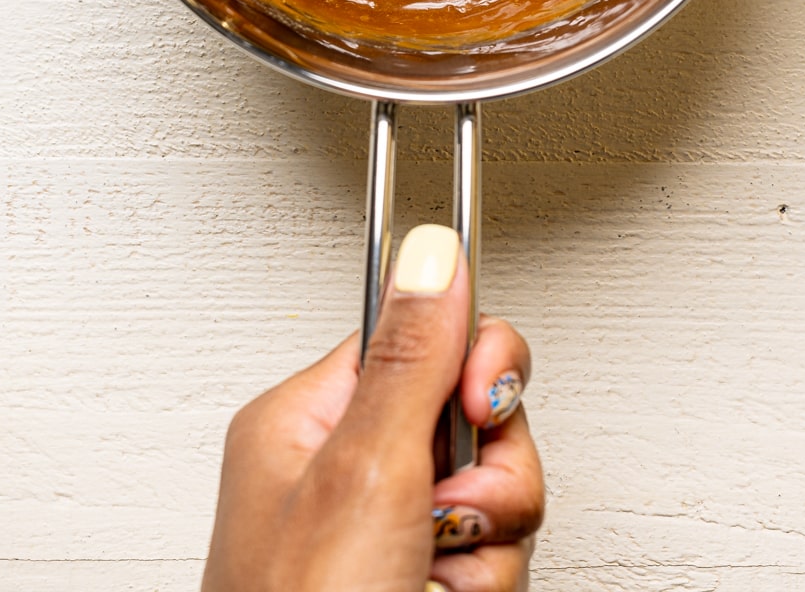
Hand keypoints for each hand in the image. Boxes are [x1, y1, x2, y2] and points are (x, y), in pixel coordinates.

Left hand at [201, 224, 542, 591]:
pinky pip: (497, 564)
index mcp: (307, 422)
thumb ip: (413, 359)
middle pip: (472, 421)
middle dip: (488, 479)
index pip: (418, 338)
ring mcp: (386, 538)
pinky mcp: (424, 589)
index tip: (484, 396)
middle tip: (448, 519)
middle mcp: (345, 473)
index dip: (470, 364)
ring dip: (489, 550)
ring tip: (436, 582)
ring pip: (497, 499)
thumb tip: (433, 246)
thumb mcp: (364, 474)